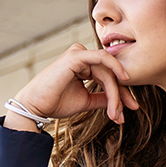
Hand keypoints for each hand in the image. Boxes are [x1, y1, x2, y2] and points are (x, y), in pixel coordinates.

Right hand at [8, 44, 140, 128]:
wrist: (36, 106)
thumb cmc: (56, 103)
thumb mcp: (86, 101)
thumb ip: (102, 98)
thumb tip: (119, 102)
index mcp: (83, 66)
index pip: (108, 78)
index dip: (121, 94)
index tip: (129, 110)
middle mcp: (82, 57)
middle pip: (110, 74)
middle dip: (121, 94)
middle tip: (129, 111)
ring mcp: (79, 54)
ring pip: (107, 71)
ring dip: (116, 92)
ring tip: (116, 112)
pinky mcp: (76, 56)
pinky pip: (102, 59)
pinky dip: (114, 68)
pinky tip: (124, 79)